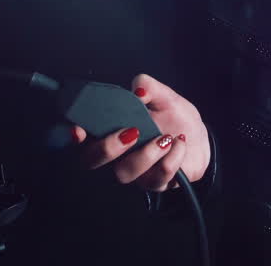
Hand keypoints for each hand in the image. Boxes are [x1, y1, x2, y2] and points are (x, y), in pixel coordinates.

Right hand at [70, 73, 209, 191]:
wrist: (198, 140)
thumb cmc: (174, 118)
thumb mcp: (164, 96)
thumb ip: (149, 87)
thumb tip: (138, 89)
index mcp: (112, 129)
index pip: (82, 136)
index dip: (72, 135)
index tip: (78, 130)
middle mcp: (117, 154)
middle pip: (91, 161)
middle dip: (107, 148)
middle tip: (131, 132)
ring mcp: (134, 172)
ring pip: (124, 173)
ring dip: (146, 154)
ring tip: (165, 137)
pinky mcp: (155, 183)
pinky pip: (158, 179)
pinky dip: (172, 158)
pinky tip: (180, 143)